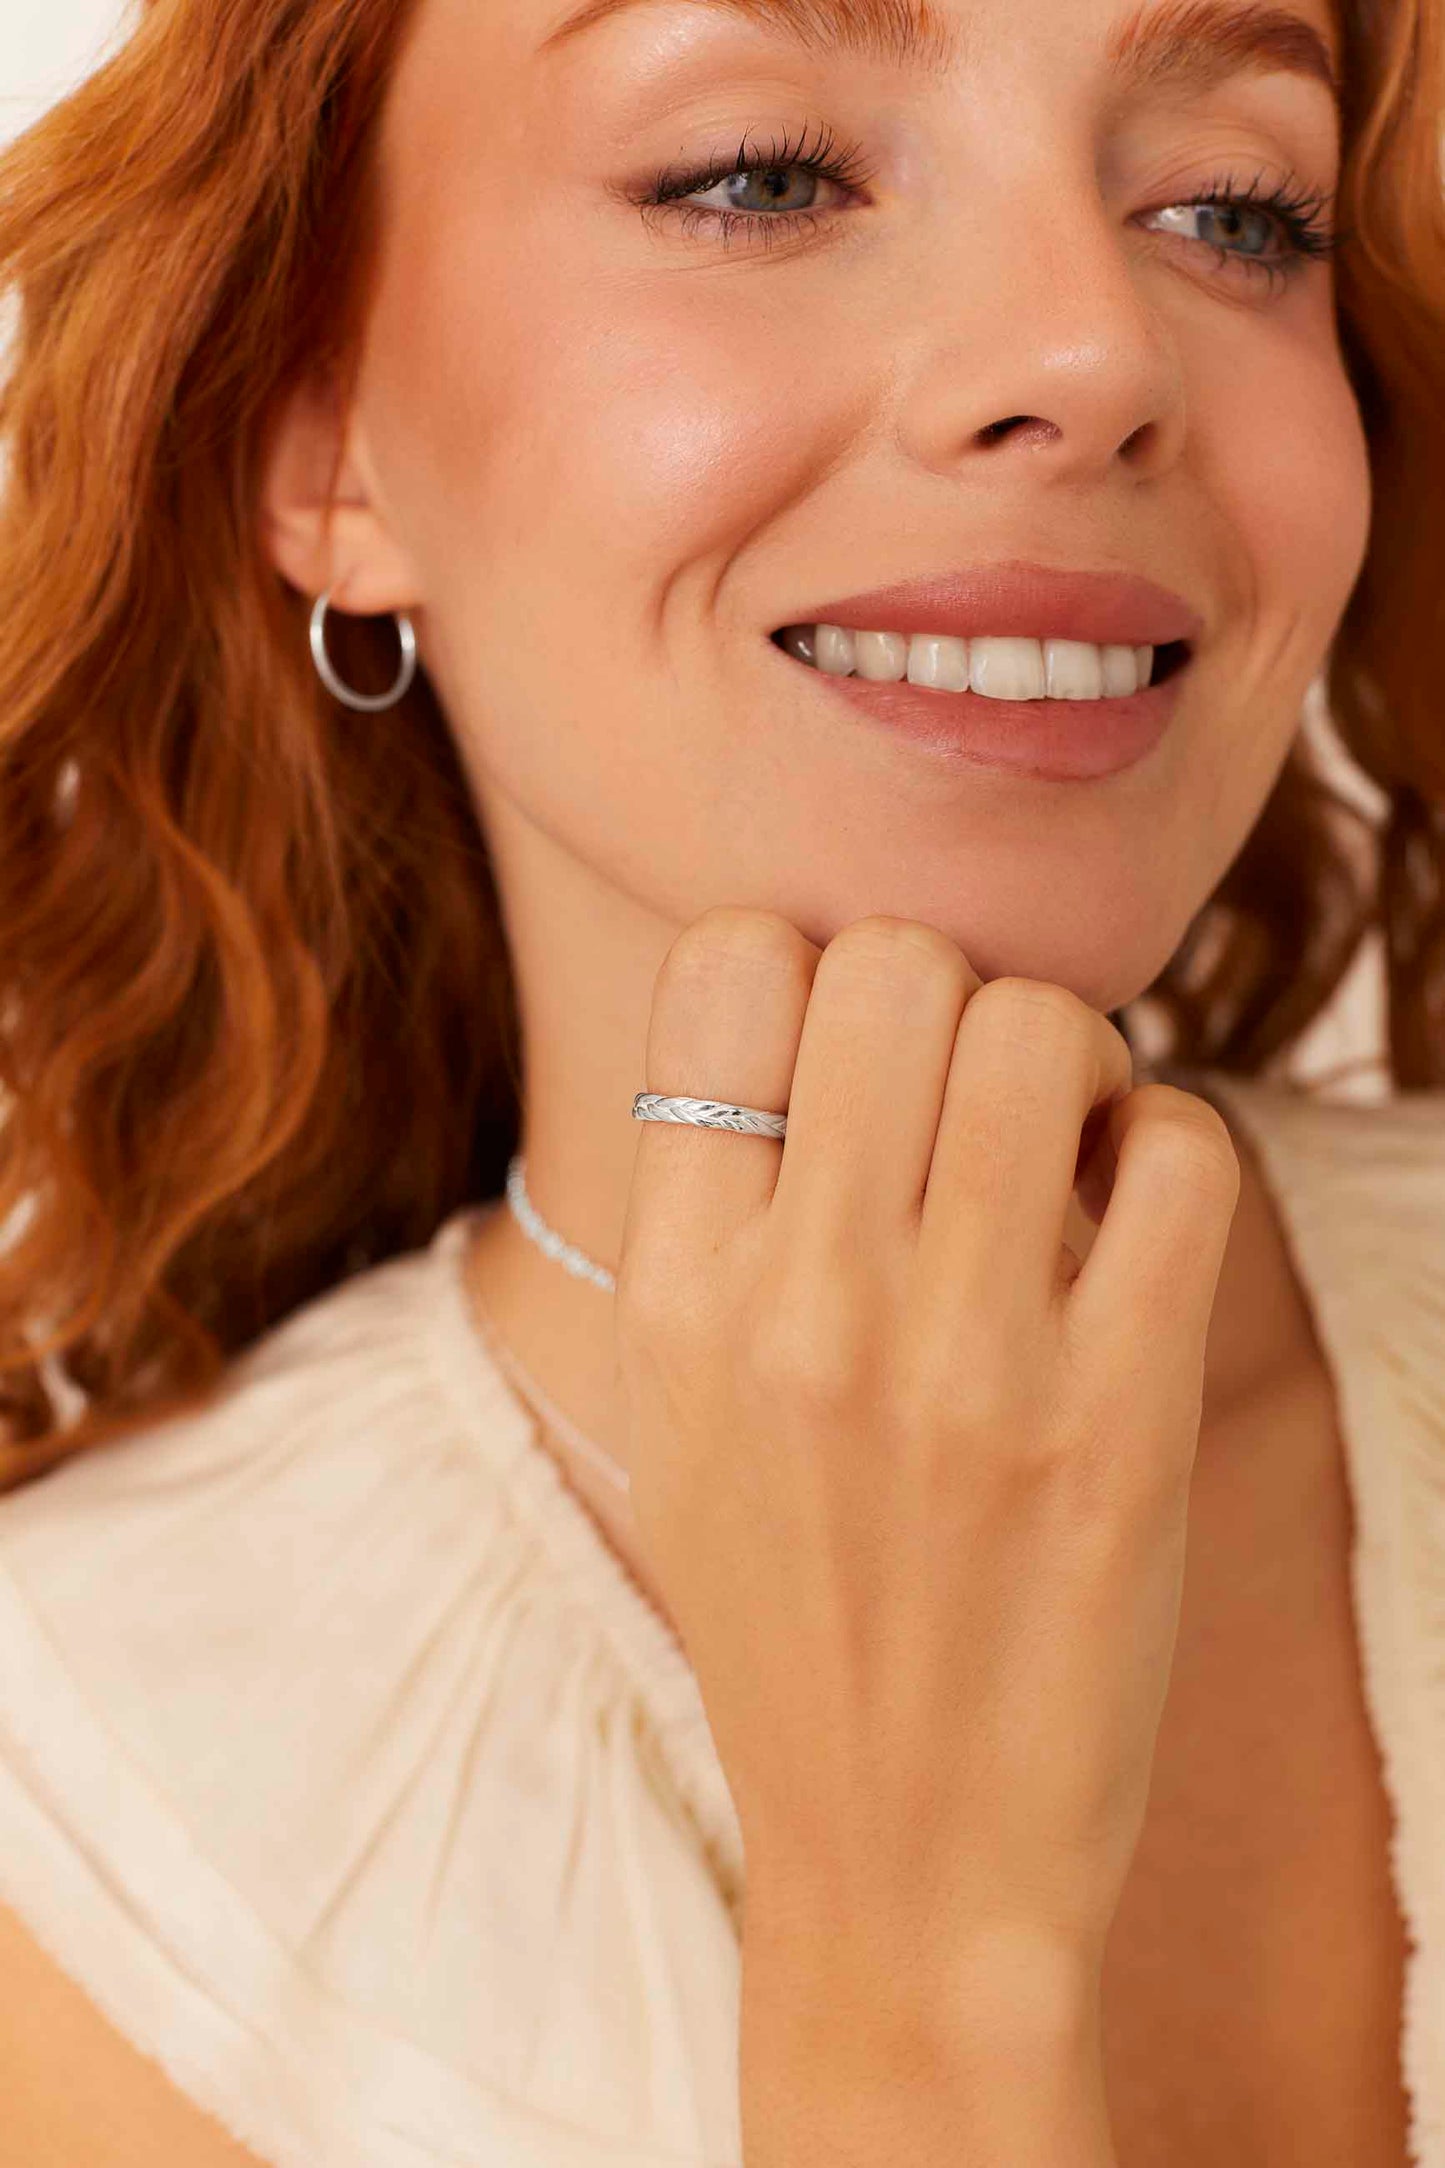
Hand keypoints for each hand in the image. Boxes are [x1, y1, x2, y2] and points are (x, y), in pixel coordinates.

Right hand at [613, 908, 1239, 1985]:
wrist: (905, 1862)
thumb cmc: (795, 1616)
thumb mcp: (682, 1409)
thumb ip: (724, 1212)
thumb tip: (838, 1005)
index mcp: (674, 1292)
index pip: (728, 959)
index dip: (807, 969)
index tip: (850, 1056)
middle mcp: (801, 1307)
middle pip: (893, 960)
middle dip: (951, 996)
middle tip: (971, 1098)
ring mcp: (961, 1363)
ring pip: (1040, 1026)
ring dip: (1072, 1060)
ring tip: (1062, 1149)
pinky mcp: (1117, 1419)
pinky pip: (1178, 1153)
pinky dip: (1170, 1151)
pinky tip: (1133, 1226)